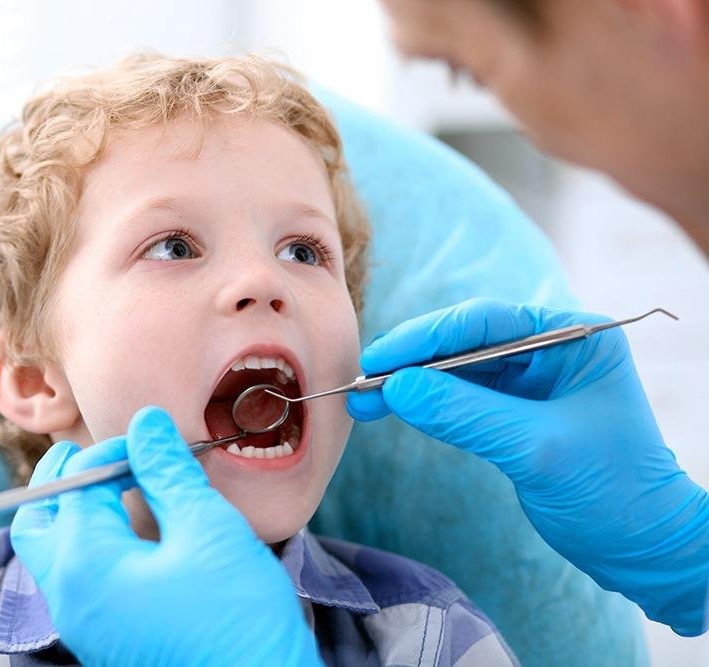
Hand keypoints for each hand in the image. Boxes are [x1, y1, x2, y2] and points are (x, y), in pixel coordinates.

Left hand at [10, 406, 322, 665]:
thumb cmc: (237, 616)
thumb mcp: (206, 528)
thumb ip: (167, 471)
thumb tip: (145, 423)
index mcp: (84, 564)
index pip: (78, 483)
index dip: (114, 449)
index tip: (153, 439)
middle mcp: (70, 598)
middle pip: (36, 522)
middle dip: (59, 479)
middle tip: (90, 453)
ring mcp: (85, 626)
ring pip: (53, 555)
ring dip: (72, 512)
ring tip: (113, 488)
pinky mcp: (107, 641)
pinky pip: (78, 582)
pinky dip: (90, 545)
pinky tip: (132, 535)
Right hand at [347, 298, 708, 635]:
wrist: (646, 551)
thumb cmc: (616, 493)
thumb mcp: (537, 448)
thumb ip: (465, 414)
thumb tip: (398, 389)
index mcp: (573, 338)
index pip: (485, 322)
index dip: (426, 337)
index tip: (380, 360)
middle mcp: (550, 351)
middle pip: (464, 343)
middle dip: (412, 362)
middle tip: (362, 383)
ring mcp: (532, 383)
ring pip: (457, 372)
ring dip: (412, 386)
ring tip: (364, 401)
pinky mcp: (514, 415)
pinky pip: (461, 400)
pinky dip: (427, 407)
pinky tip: (394, 411)